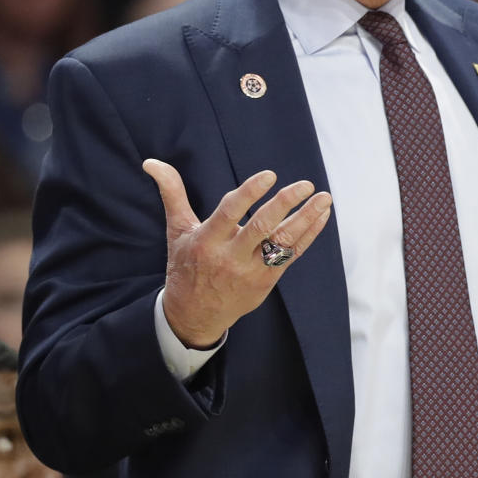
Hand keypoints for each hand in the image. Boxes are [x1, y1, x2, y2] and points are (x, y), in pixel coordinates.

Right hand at [143, 160, 332, 347]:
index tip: (270, 176)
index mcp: (206, 241)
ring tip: (325, 199)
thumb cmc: (185, 265)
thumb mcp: (177, 230)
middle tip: (306, 185)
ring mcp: (250, 271)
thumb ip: (172, 194)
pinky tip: (321, 215)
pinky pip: (291, 255)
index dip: (250, 193)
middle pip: (261, 228)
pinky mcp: (266, 280)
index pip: (230, 213)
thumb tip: (152, 162)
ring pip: (282, 243)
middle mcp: (229, 257)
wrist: (194, 315)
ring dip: (306, 219)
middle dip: (286, 204)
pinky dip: (309, 235)